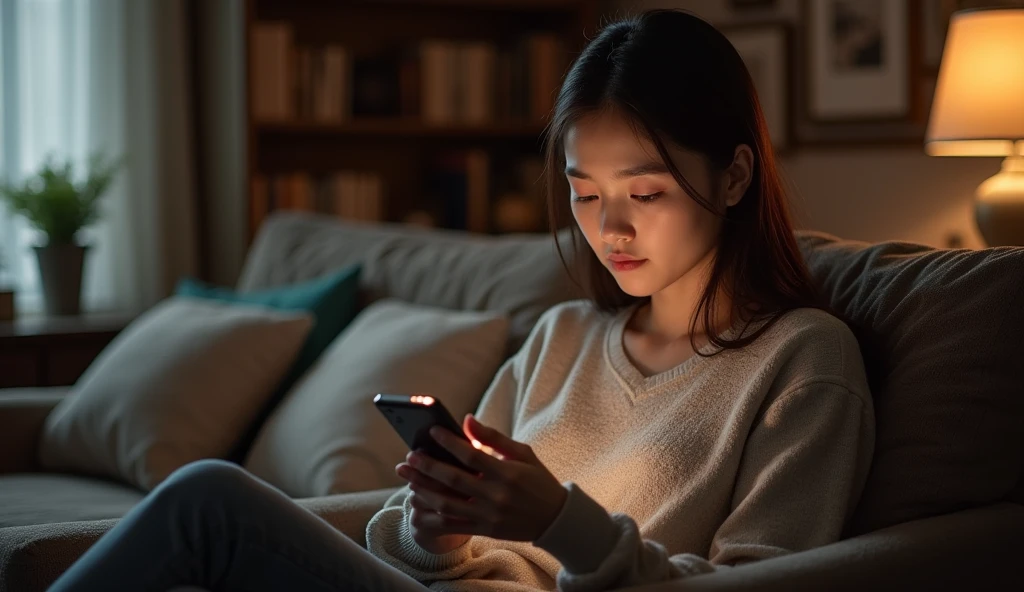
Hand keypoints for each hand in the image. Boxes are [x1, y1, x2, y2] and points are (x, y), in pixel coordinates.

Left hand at [395, 414, 567, 545]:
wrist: (555, 519)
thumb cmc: (539, 481)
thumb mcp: (523, 454)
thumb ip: (494, 437)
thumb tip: (467, 419)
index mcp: (508, 473)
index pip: (472, 455)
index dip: (450, 443)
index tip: (432, 432)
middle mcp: (497, 495)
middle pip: (454, 480)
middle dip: (428, 467)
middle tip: (409, 457)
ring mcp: (490, 515)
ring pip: (448, 504)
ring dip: (424, 491)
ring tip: (408, 479)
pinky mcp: (485, 530)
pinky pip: (452, 526)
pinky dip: (432, 517)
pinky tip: (417, 505)